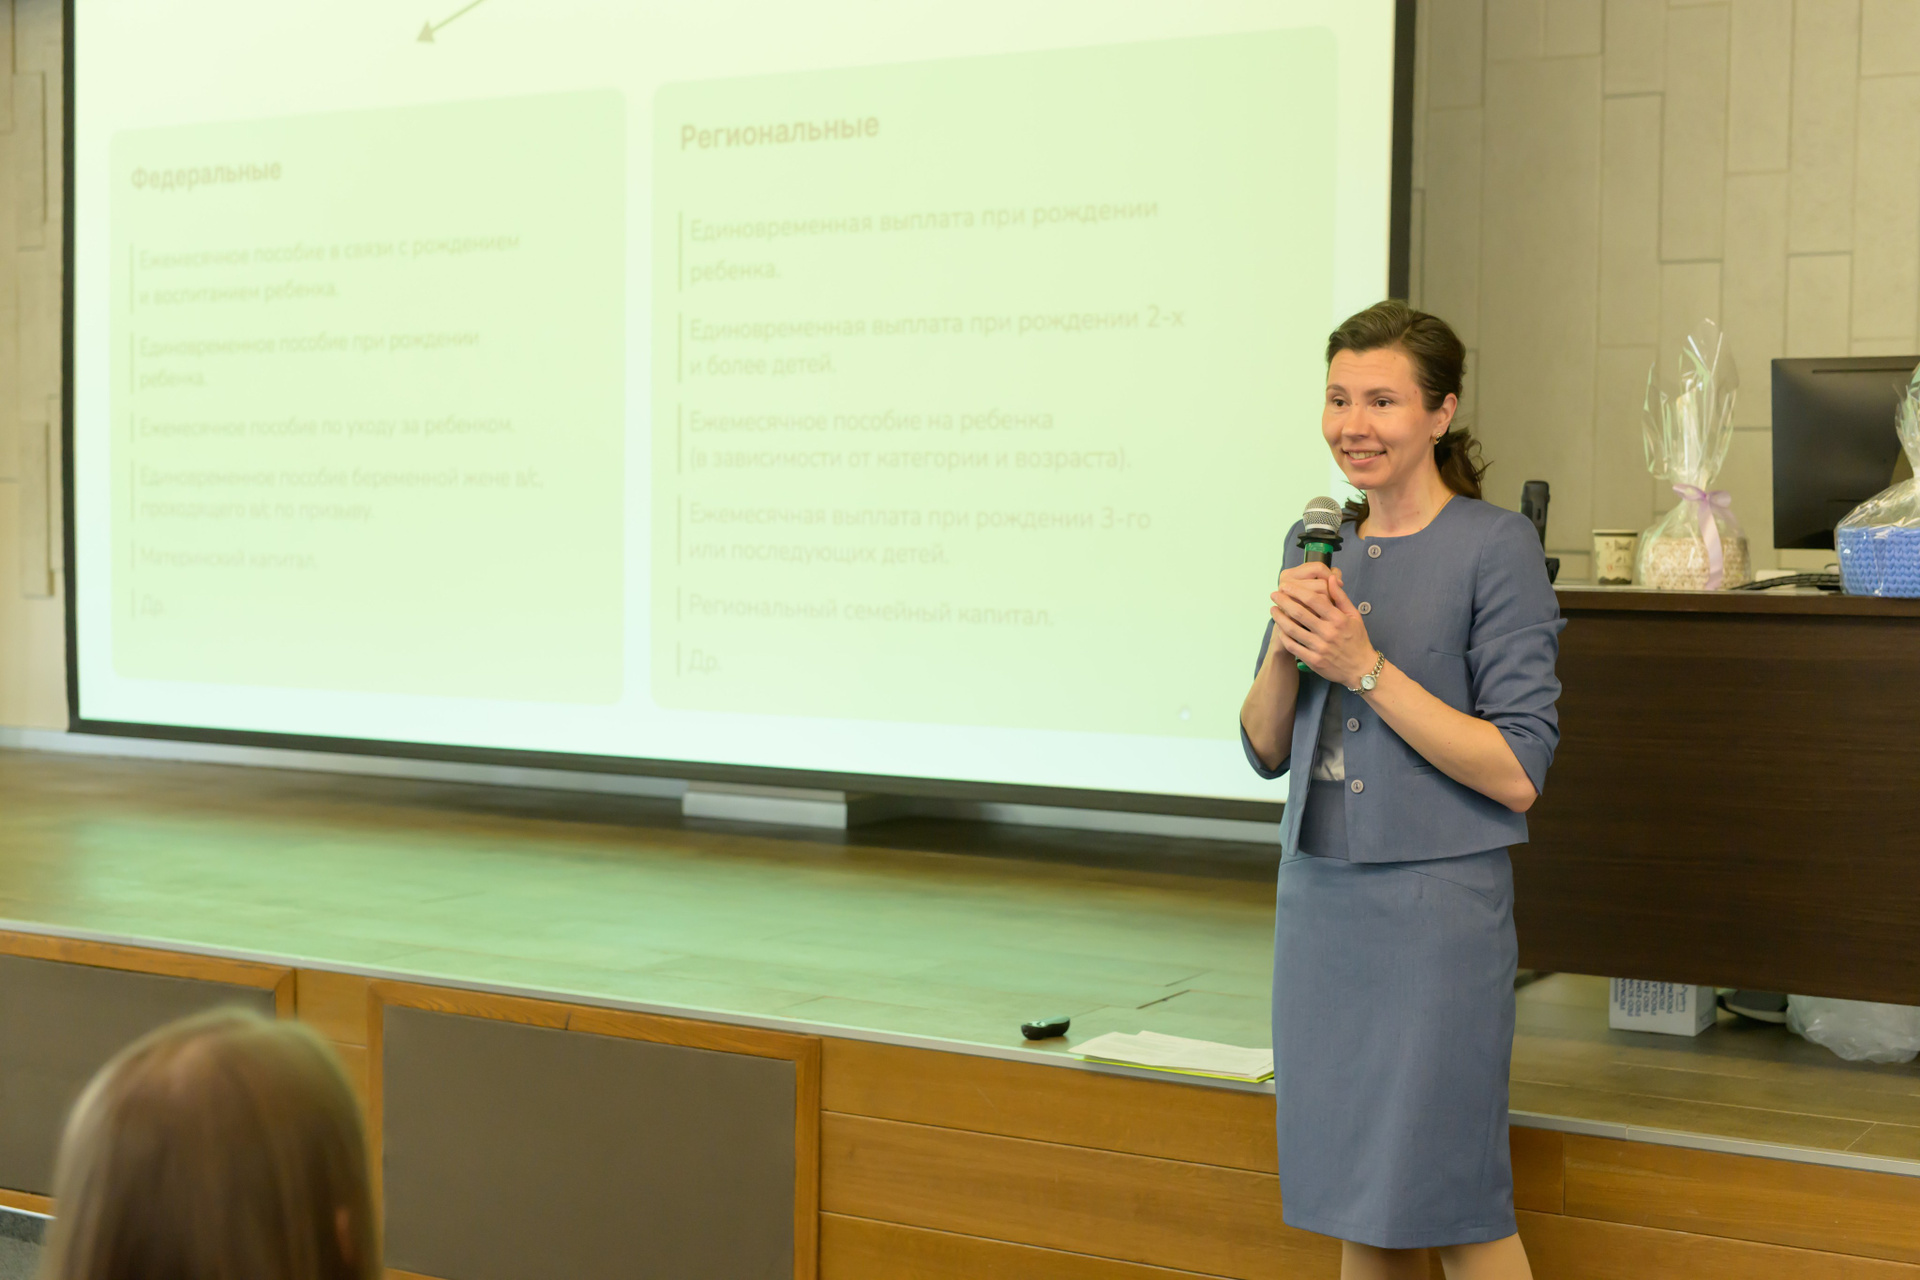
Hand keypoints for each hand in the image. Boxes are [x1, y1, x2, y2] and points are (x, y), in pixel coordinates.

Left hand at [1270, 566, 1374, 686]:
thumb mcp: (1354, 616)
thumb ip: (1340, 597)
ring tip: (1273, 609)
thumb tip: (1329, 578)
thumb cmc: (1357, 639)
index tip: (1286, 586)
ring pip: (1292, 629)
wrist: (1361, 669)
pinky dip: (1283, 636)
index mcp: (1338, 619)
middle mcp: (1328, 633)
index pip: (1314, 600)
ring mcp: (1320, 648)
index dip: (1297, 590)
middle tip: (1274, 594)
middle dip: (1284, 601)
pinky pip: (1293, 646)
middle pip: (1300, 613)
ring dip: (1279, 618)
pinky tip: (1280, 628)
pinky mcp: (1313, 661)